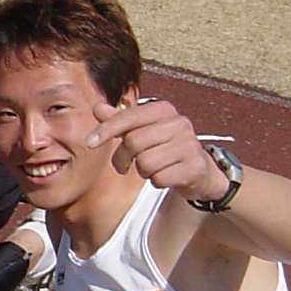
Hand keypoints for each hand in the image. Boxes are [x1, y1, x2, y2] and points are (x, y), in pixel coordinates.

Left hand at [85, 99, 228, 200]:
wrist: (201, 170)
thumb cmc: (167, 149)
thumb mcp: (144, 131)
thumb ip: (121, 121)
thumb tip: (97, 108)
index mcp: (164, 109)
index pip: (128, 117)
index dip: (106, 130)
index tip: (89, 142)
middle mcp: (178, 123)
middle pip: (134, 142)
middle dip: (122, 158)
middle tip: (123, 166)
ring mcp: (188, 145)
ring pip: (145, 163)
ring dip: (142, 171)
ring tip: (150, 170)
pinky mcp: (194, 167)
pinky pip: (160, 178)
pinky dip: (156, 182)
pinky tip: (164, 177)